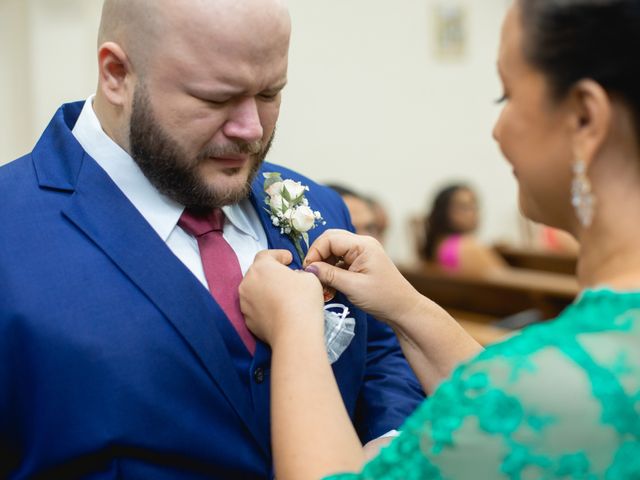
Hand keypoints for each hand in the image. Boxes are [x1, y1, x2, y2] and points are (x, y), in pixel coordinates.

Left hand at [239, 250, 324, 345]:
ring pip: (254, 290)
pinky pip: (255, 307)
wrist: (294, 334)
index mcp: (261, 267)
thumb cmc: (303, 300)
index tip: (288, 259)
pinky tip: (277, 311)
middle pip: (258, 272)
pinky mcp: (246, 320)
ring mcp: (244, 302)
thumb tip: (294, 278)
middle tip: (286, 277)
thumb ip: (298, 273)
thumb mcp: (309, 277)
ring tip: (281, 296)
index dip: (278, 255)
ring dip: (265, 290)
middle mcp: (247, 282)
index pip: (266, 255)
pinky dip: (263, 306)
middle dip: (271, 273)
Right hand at [303, 230, 422, 325]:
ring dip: (324, 267)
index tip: (308, 271)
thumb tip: (309, 268)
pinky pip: (339, 261)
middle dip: (318, 258)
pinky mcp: (360, 263)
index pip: (329, 239)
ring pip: (333, 252)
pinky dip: (331, 272)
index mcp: (362, 245)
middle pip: (330, 241)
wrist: (403, 309)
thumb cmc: (382, 298)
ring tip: (322, 286)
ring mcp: (361, 253)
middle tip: (312, 276)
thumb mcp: (353, 287)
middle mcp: (361, 244)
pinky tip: (329, 288)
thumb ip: (329, 275)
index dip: (315, 253)